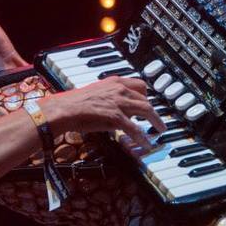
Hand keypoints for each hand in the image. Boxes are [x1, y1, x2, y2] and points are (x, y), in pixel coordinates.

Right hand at [39, 77, 166, 149]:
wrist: (64, 109)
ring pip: (146, 109)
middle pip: (146, 98)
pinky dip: (142, 137)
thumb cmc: (75, 103)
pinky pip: (134, 128)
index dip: (146, 96)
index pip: (139, 85)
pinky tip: (145, 144)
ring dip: (156, 121)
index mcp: (115, 82)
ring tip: (161, 130)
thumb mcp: (96, 94)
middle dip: (153, 111)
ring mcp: (118, 102)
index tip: (149, 103)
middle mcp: (119, 89)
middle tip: (157, 120)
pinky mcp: (115, 116)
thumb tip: (119, 110)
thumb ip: (110, 98)